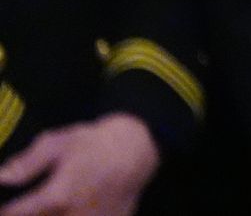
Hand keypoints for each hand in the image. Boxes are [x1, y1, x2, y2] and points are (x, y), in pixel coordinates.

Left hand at [0, 113, 159, 215]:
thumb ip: (26, 163)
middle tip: (33, 204)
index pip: (14, 214)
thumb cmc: (94, 143)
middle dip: (30, 214)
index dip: (6, 209)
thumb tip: (2, 178)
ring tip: (53, 205)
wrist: (136, 149)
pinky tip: (74, 208)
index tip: (6, 204)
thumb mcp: (58, 143)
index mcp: (56, 198)